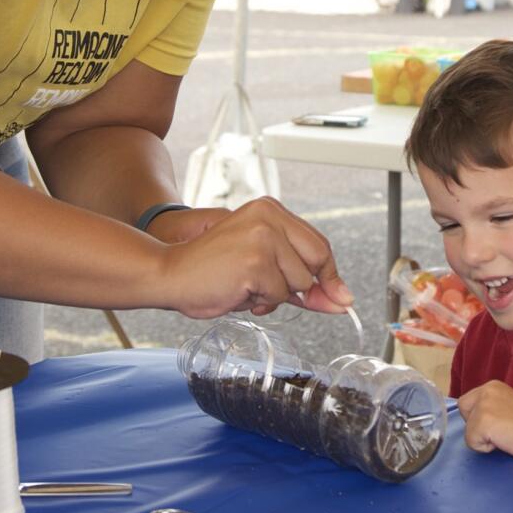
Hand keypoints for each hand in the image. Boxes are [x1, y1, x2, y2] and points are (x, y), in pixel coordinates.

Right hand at [156, 196, 352, 318]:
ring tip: (244, 285)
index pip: (318, 243)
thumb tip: (342, 300)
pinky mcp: (255, 262)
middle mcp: (269, 216)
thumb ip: (301, 281)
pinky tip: (238, 291)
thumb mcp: (261, 267)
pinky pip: (279, 297)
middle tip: (272, 292)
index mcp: (270, 209)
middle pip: (317, 260)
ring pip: (299, 283)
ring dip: (275, 295)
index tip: (338, 296)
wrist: (170, 275)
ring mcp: (263, 238)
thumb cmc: (210, 271)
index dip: (327, 274)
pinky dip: (261, 303)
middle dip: (307, 287)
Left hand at [457, 380, 512, 461]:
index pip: (468, 402)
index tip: (499, 424)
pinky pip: (472, 442)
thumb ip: (492, 407)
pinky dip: (485, 448)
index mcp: (492, 386)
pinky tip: (504, 442)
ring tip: (505, 437)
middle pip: (463, 410)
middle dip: (475, 424)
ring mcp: (483, 405)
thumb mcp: (509, 406)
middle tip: (499, 431)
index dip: (479, 417)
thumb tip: (476, 420)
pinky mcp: (483, 421)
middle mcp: (486, 391)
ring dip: (483, 438)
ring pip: (467, 429)